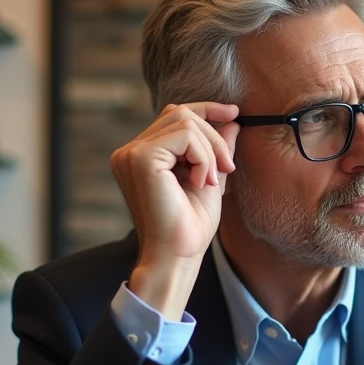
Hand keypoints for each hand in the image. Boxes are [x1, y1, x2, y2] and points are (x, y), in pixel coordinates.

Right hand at [109, 102, 239, 318]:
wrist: (178, 255)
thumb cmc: (190, 226)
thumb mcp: (210, 178)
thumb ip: (216, 149)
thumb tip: (232, 121)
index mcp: (141, 156)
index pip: (173, 115)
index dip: (205, 108)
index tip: (234, 113)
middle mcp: (130, 152)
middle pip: (180, 113)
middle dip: (213, 136)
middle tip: (227, 168)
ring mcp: (131, 153)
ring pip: (184, 121)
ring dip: (209, 149)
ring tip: (209, 180)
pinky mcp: (140, 158)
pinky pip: (184, 135)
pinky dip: (202, 156)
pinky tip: (199, 181)